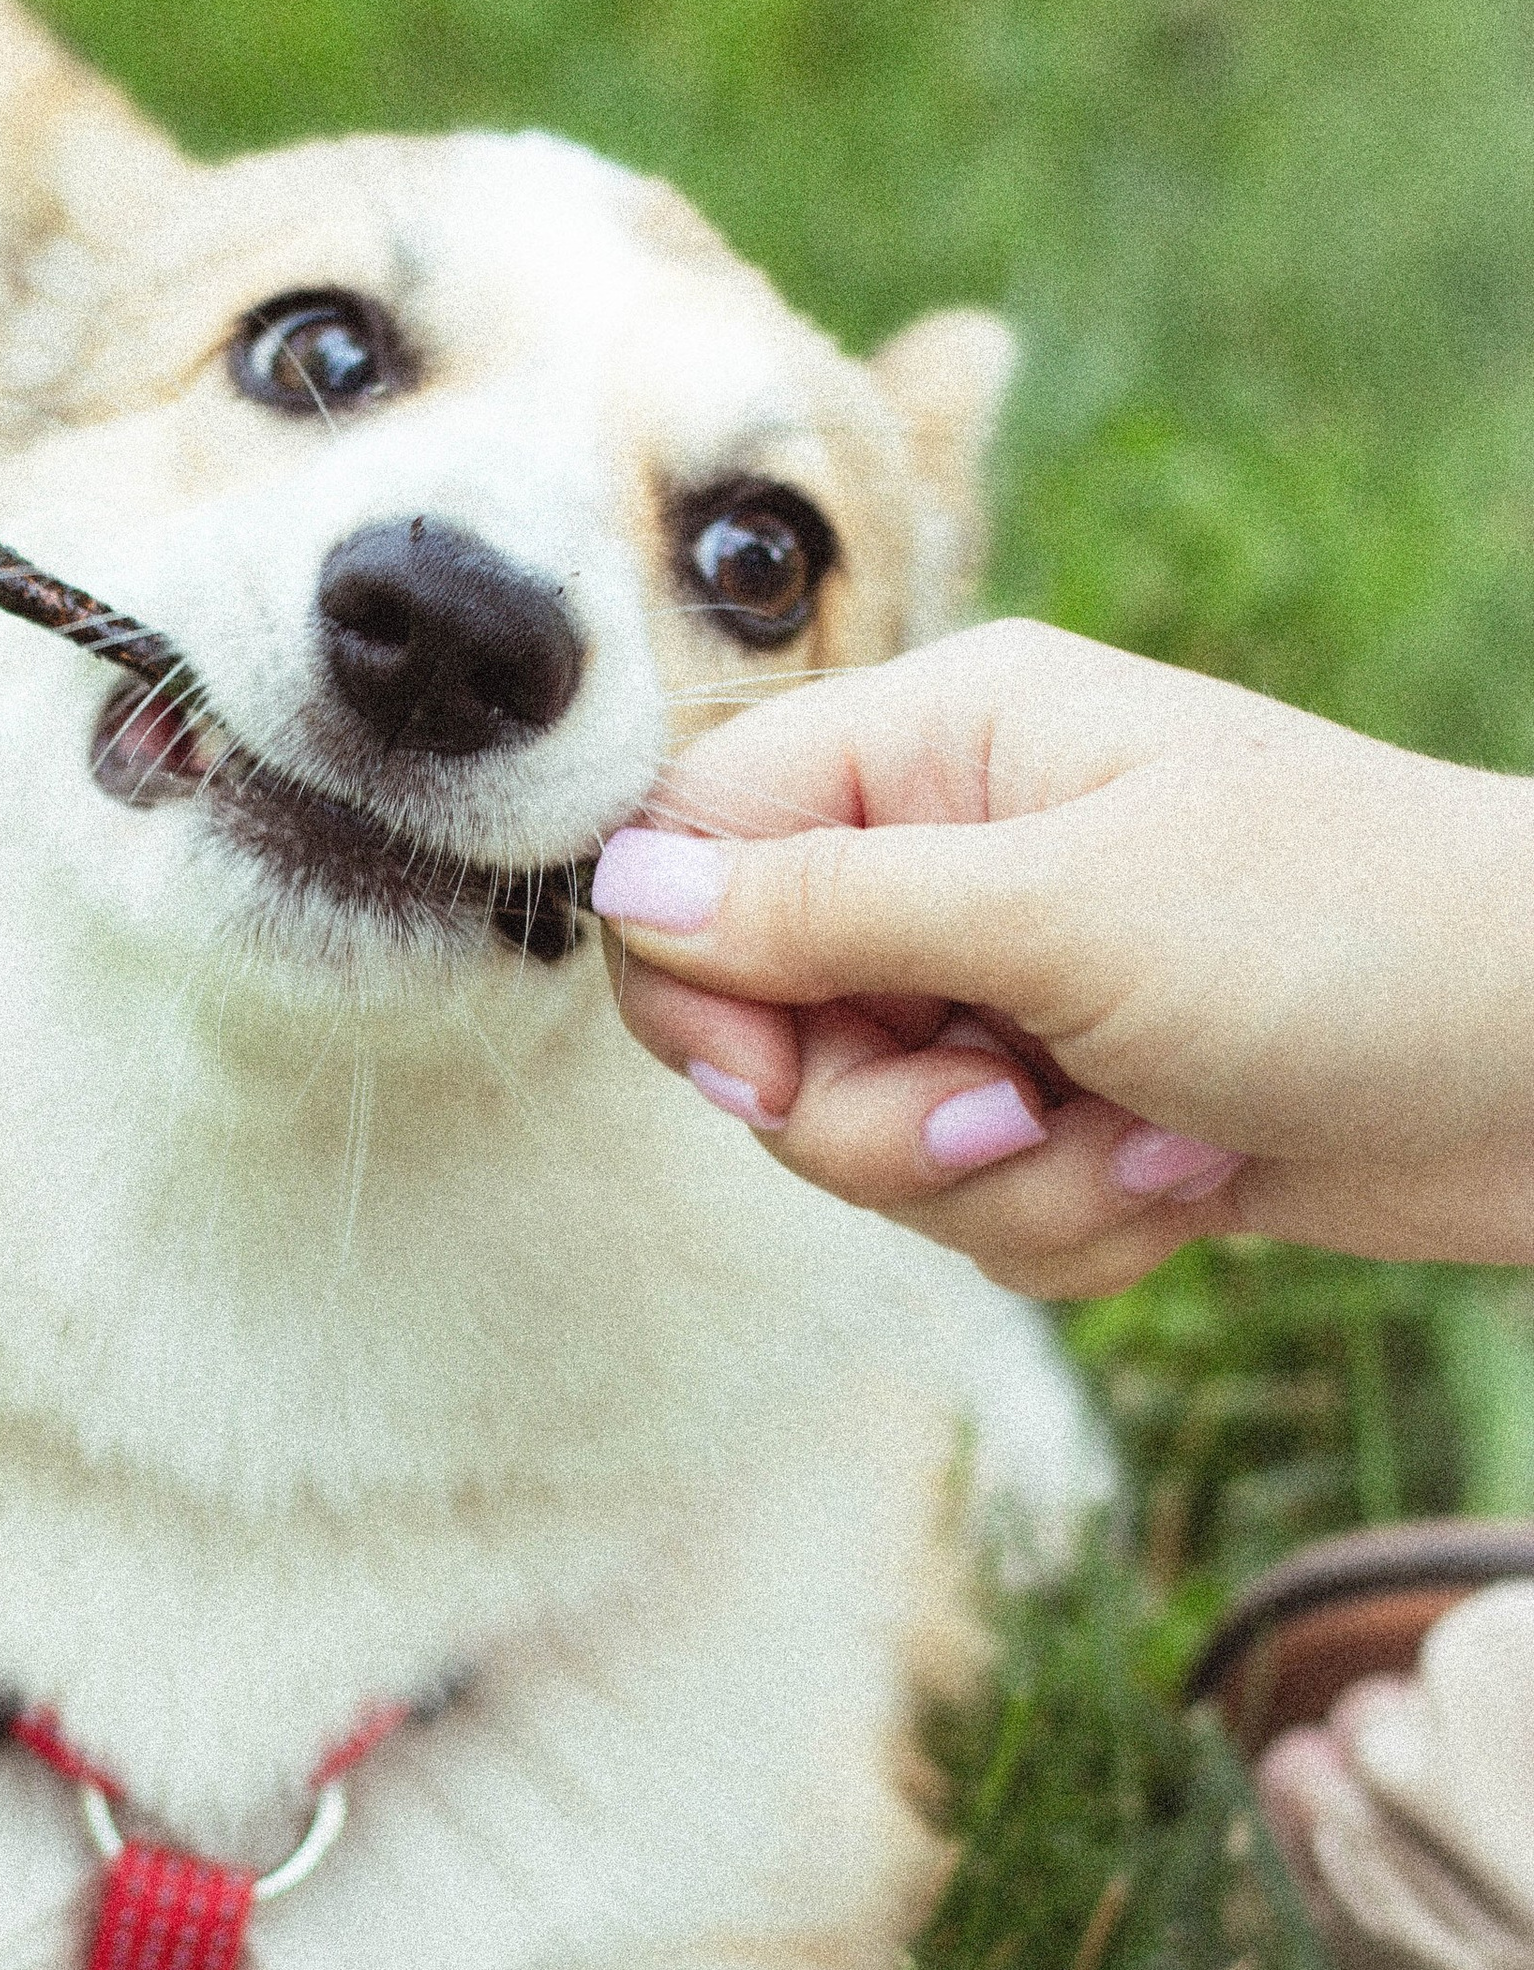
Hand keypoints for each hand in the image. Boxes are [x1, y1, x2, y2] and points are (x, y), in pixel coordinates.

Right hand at [596, 619, 1533, 1296]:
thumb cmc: (1348, 934)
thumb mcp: (1065, 909)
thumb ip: (827, 907)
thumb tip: (620, 889)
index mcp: (940, 745)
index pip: (691, 844)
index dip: (696, 981)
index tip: (774, 1073)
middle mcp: (956, 857)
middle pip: (763, 1025)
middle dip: (878, 1120)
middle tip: (1012, 1109)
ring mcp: (1013, 990)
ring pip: (866, 1142)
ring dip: (999, 1187)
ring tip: (1153, 1143)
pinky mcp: (1073, 1110)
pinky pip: (971, 1210)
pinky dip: (1071, 1225)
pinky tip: (1190, 1182)